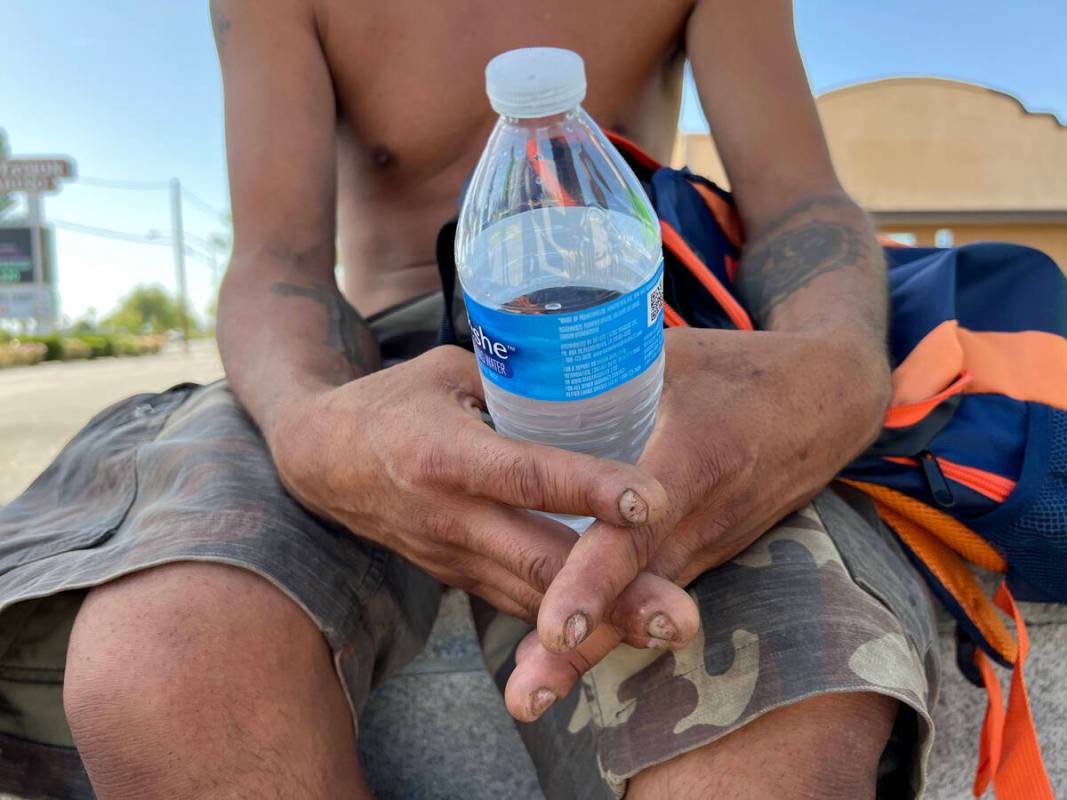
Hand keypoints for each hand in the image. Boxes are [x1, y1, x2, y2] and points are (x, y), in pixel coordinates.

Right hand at [269, 345, 695, 639]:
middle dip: (613, 595)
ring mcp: (453, 557)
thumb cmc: (392, 403)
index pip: (524, 475)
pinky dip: (572, 620)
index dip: (588, 488)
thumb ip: (516, 382)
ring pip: (535, 599)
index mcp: (444, 455)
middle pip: (539, 564)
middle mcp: (449, 517)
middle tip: (679, 615)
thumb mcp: (446, 373)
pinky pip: (520, 602)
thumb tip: (594, 379)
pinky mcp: (460, 577)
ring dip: (604, 622)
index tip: (650, 500)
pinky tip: (627, 627)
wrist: (320, 461)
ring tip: (668, 627)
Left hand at [503, 327, 889, 718]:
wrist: (832, 401)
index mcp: (695, 459)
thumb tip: (519, 369)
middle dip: (578, 648)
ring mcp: (709, 544)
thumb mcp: (673, 355)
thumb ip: (601, 366)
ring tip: (529, 694)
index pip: (636, 529)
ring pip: (642, 606)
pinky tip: (561, 655)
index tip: (554, 626)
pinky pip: (653, 593)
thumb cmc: (743, 369)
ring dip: (588, 653)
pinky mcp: (707, 552)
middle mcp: (704, 517)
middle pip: (634, 594)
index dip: (594, 577)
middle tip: (525, 697)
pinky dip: (612, 626)